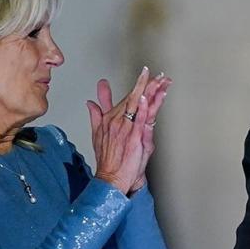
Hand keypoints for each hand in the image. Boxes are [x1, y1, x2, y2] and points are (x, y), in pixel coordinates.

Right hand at [87, 68, 171, 193]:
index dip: (138, 85)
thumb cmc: (107, 159)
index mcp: (111, 118)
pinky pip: (138, 119)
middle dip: (145, 83)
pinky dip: (141, 108)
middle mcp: (118, 120)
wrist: (111, 177)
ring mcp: (126, 128)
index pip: (126, 97)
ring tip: (160, 80)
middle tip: (155, 71)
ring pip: (138, 105)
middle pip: (133, 97)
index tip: (145, 73)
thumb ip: (96, 115)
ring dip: (149, 91)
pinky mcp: (133, 137)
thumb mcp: (97, 134)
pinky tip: (144, 97)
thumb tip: (90, 102)